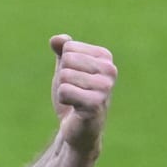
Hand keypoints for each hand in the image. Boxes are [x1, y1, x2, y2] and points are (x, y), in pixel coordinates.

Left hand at [50, 34, 116, 152]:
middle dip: (63, 77)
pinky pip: (65, 91)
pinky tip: (75, 107)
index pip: (68, 47)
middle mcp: (110, 70)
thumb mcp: (65, 68)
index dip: (64, 64)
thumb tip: (56, 39)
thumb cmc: (73, 94)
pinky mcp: (96, 103)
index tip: (75, 78)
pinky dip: (63, 100)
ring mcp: (105, 87)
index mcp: (105, 57)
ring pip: (64, 76)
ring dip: (63, 90)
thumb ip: (61, 50)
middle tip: (74, 90)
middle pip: (67, 60)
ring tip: (75, 99)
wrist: (77, 126)